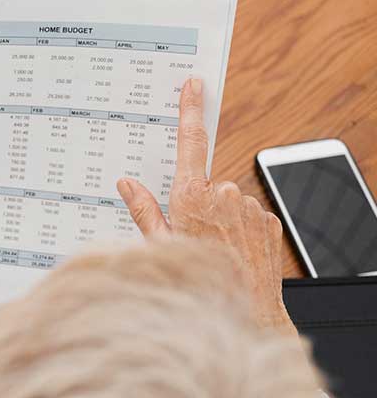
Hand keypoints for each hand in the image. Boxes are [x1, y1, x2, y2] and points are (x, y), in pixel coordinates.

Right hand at [117, 77, 293, 333]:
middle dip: (197, 204)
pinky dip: (240, 231)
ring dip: (220, 220)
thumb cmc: (195, 282)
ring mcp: (250, 207)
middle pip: (206, 186)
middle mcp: (225, 194)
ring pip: (229, 203)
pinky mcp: (268, 221)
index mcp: (192, 196)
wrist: (243, 311)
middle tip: (190, 236)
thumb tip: (128, 184)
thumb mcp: (157, 248)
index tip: (195, 86)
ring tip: (214, 251)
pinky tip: (233, 254)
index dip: (190, 111)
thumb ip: (143, 211)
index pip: (191, 142)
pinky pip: (249, 218)